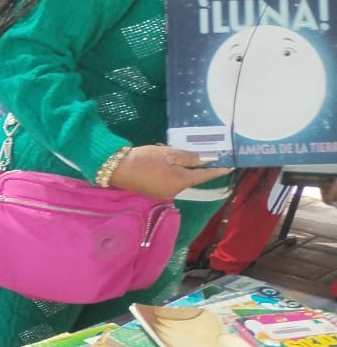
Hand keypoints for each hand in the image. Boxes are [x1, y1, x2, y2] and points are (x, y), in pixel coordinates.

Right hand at [107, 144, 231, 200]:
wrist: (116, 169)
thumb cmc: (144, 160)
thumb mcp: (169, 154)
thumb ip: (190, 157)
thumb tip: (208, 158)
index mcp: (181, 182)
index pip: (204, 175)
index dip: (217, 170)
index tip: (231, 166)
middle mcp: (174, 191)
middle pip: (192, 178)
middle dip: (199, 168)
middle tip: (208, 155)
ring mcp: (163, 192)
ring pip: (180, 179)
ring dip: (186, 170)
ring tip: (188, 157)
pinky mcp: (153, 191)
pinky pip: (170, 181)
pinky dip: (174, 172)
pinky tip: (172, 164)